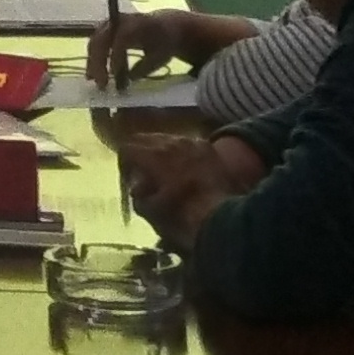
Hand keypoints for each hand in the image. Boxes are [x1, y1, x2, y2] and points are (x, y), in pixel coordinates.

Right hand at [92, 6, 250, 87]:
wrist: (166, 26)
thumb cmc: (164, 42)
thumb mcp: (160, 56)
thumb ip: (145, 67)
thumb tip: (128, 78)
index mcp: (136, 25)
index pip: (120, 40)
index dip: (116, 58)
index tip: (115, 77)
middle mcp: (119, 21)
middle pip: (101, 40)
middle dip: (98, 62)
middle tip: (101, 84)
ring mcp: (110, 23)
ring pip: (95, 42)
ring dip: (93, 62)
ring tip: (94, 81)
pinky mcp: (106, 29)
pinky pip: (96, 44)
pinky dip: (94, 59)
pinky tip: (94, 75)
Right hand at [124, 131, 267, 245]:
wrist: (229, 217)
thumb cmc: (185, 217)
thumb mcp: (153, 212)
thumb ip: (139, 196)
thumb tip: (137, 187)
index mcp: (153, 156)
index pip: (127, 148)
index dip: (124, 164)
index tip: (128, 179)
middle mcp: (172, 142)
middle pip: (146, 138)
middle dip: (140, 153)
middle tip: (143, 173)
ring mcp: (194, 143)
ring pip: (168, 139)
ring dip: (162, 152)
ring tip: (166, 173)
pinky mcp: (211, 151)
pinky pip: (188, 146)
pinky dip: (182, 155)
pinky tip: (188, 173)